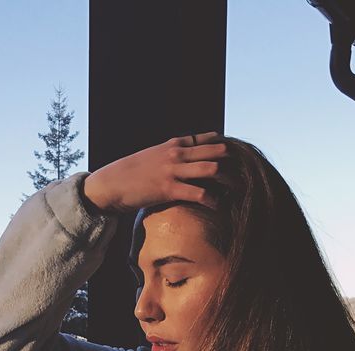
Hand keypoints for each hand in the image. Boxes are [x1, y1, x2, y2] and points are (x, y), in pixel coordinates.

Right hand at [83, 132, 227, 215]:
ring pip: (212, 169)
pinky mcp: (168, 189)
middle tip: (244, 176)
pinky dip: (213, 200)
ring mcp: (173, 170)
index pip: (208, 139)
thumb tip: (184, 163)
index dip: (224, 149)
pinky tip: (218, 206)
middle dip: (233, 163)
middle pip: (216, 152)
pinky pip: (199, 193)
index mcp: (174, 144)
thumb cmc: (131, 174)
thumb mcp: (153, 157)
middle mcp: (176, 154)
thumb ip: (170, 157)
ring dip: (228, 181)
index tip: (236, 161)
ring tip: (237, 191)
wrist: (110, 183)